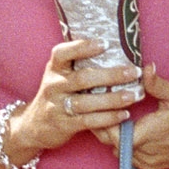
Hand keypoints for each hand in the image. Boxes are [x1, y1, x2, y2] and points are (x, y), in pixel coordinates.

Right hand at [7, 39, 140, 164]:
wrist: (34, 125)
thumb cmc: (56, 94)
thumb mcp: (60, 75)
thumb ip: (78, 63)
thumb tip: (113, 45)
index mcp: (54, 68)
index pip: (63, 53)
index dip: (83, 47)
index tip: (106, 43)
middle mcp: (53, 85)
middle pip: (82, 78)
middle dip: (111, 75)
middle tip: (134, 72)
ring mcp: (57, 106)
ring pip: (87, 102)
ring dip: (113, 99)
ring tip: (134, 95)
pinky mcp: (63, 125)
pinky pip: (88, 121)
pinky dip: (107, 118)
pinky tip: (124, 115)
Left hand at [98, 65, 168, 168]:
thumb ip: (157, 84)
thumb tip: (144, 67)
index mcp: (155, 131)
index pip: (118, 135)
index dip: (106, 121)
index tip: (101, 104)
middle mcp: (149, 150)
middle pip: (113, 144)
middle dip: (104, 127)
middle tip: (98, 108)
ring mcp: (149, 161)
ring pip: (118, 152)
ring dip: (112, 137)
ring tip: (109, 117)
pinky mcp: (151, 166)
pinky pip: (127, 158)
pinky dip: (121, 146)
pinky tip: (121, 130)